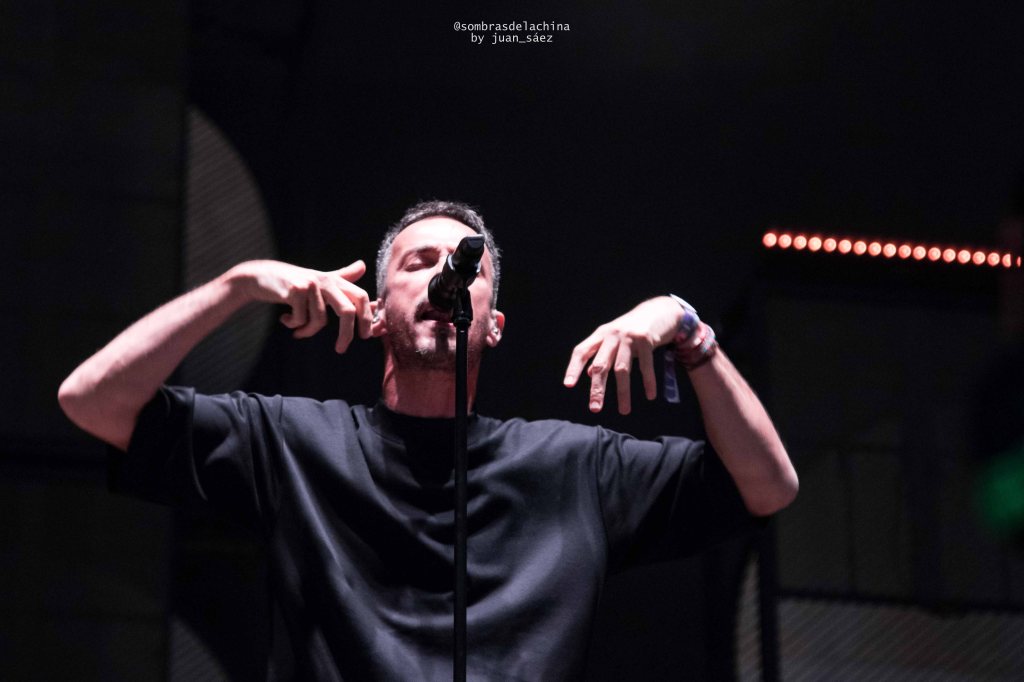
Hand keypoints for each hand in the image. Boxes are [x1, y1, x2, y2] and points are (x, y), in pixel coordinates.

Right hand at [231, 259, 371, 352]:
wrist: (260, 276)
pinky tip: (285, 319)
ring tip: (297, 331)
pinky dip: (293, 324)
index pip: (360, 297)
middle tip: (341, 349)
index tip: (366, 335)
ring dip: (307, 331)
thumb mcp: (319, 278)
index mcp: (335, 280)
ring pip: (319, 321)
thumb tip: (363, 266)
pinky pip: (301, 320)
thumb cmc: (292, 283)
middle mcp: (326, 280)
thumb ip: (342, 276)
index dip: (367, 316)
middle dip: (347, 334)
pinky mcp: (295, 290)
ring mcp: (311, 284)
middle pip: (347, 311)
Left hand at [563, 297, 681, 414]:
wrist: (658, 310)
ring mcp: (629, 337)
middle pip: (601, 364)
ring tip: (624, 411)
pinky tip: (650, 396)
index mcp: (600, 335)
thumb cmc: (631, 329)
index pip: (582, 351)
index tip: (568, 385)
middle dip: (597, 388)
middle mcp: (612, 335)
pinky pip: (646, 366)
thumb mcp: (613, 340)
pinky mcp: (646, 339)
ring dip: (623, 392)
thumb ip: (601, 355)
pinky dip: (648, 382)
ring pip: (622, 369)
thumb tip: (589, 375)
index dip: (573, 368)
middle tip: (595, 408)